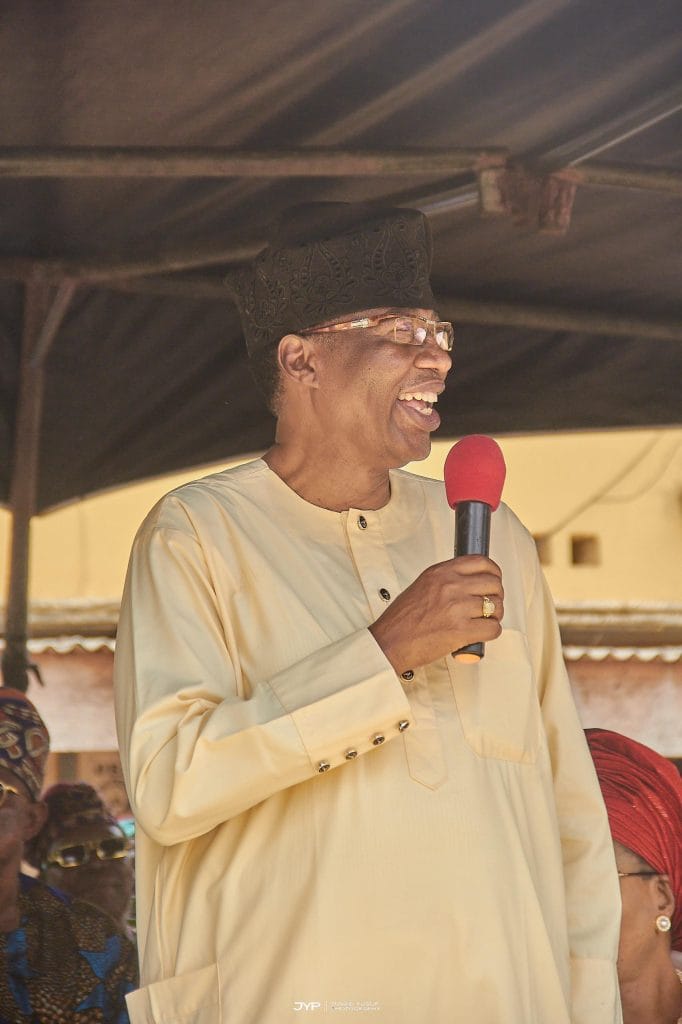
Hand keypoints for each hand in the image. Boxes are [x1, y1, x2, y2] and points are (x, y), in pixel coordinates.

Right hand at [369, 555, 503, 674]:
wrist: (390, 642)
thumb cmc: (401, 619)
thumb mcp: (422, 585)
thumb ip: (445, 580)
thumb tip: (468, 582)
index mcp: (441, 572)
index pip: (481, 562)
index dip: (493, 572)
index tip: (493, 580)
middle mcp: (451, 586)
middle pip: (493, 583)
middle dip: (496, 596)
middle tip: (490, 605)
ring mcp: (457, 607)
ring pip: (497, 606)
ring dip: (495, 616)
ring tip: (484, 621)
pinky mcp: (462, 630)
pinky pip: (493, 628)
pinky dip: (491, 633)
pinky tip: (481, 634)